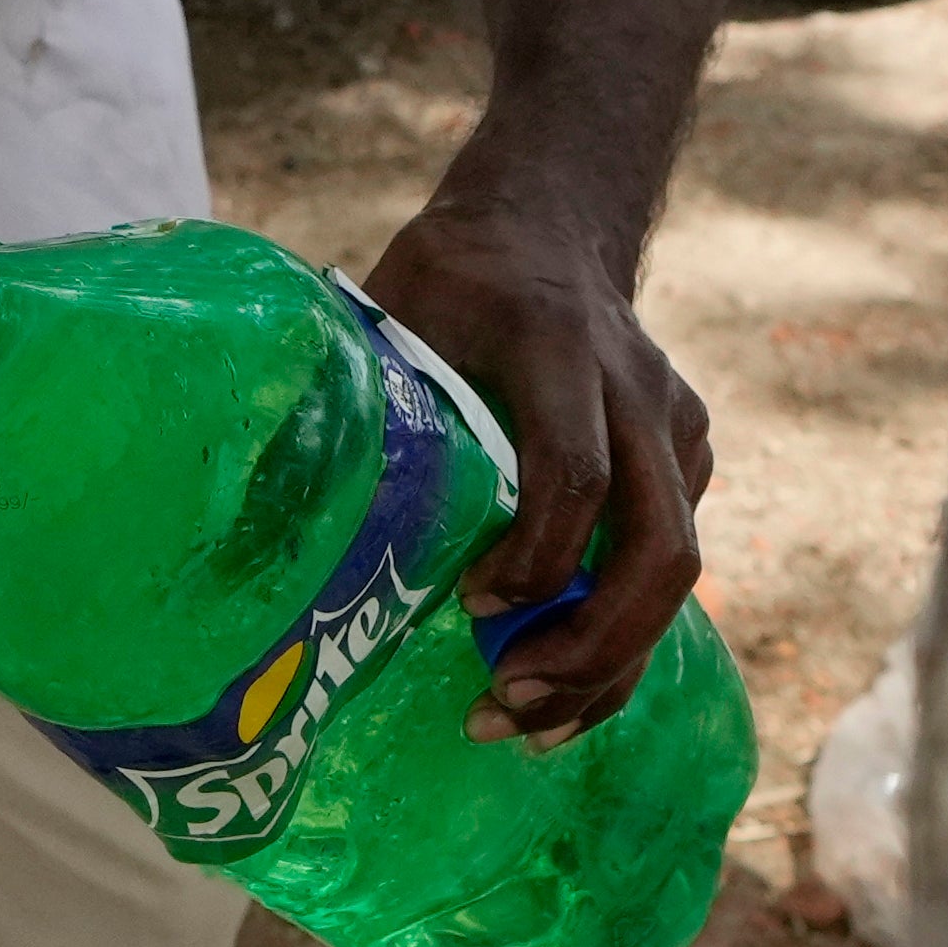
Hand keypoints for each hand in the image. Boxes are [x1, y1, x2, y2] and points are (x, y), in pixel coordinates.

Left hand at [360, 195, 712, 749]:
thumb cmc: (451, 275)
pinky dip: (625, 634)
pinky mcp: (690, 455)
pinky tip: (563, 687)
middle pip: (656, 546)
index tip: (470, 607)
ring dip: (610, 663)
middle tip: (504, 701)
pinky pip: (671, 557)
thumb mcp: (393, 304)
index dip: (534, 557)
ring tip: (528, 726)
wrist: (549, 220)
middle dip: (588, 645)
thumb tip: (257, 501)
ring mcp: (676, 424)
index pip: (575, 471)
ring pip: (677, 567)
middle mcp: (637, 389)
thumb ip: (357, 390)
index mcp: (558, 345)